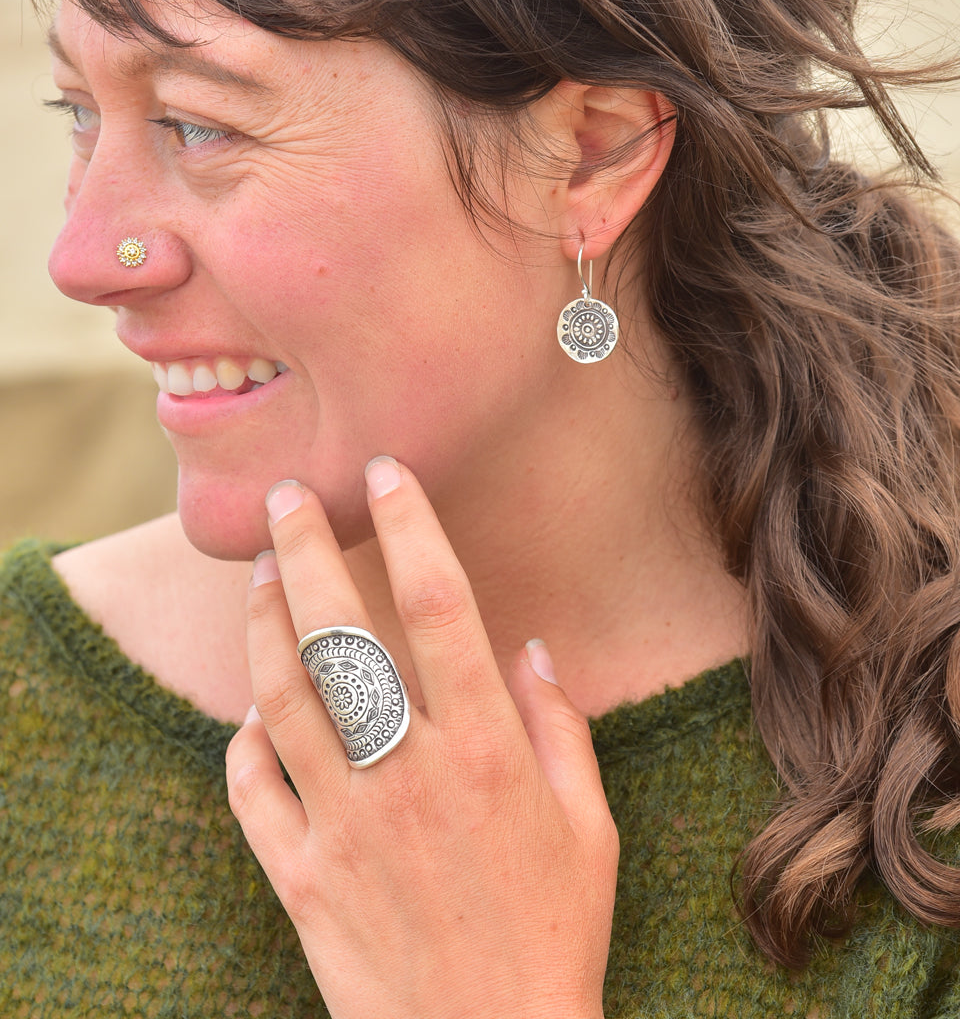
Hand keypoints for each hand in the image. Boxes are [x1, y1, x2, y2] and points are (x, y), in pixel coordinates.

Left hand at [225, 458, 618, 1018]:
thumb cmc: (553, 935)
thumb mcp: (589, 827)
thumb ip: (561, 729)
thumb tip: (533, 647)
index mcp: (487, 751)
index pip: (441, 606)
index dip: (411, 526)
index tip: (386, 472)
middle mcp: (409, 773)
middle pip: (341, 636)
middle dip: (307, 550)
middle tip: (284, 496)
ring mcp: (345, 824)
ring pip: (282, 699)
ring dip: (262, 628)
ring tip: (257, 577)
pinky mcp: (300, 878)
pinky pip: (251, 792)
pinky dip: (242, 741)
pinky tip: (250, 709)